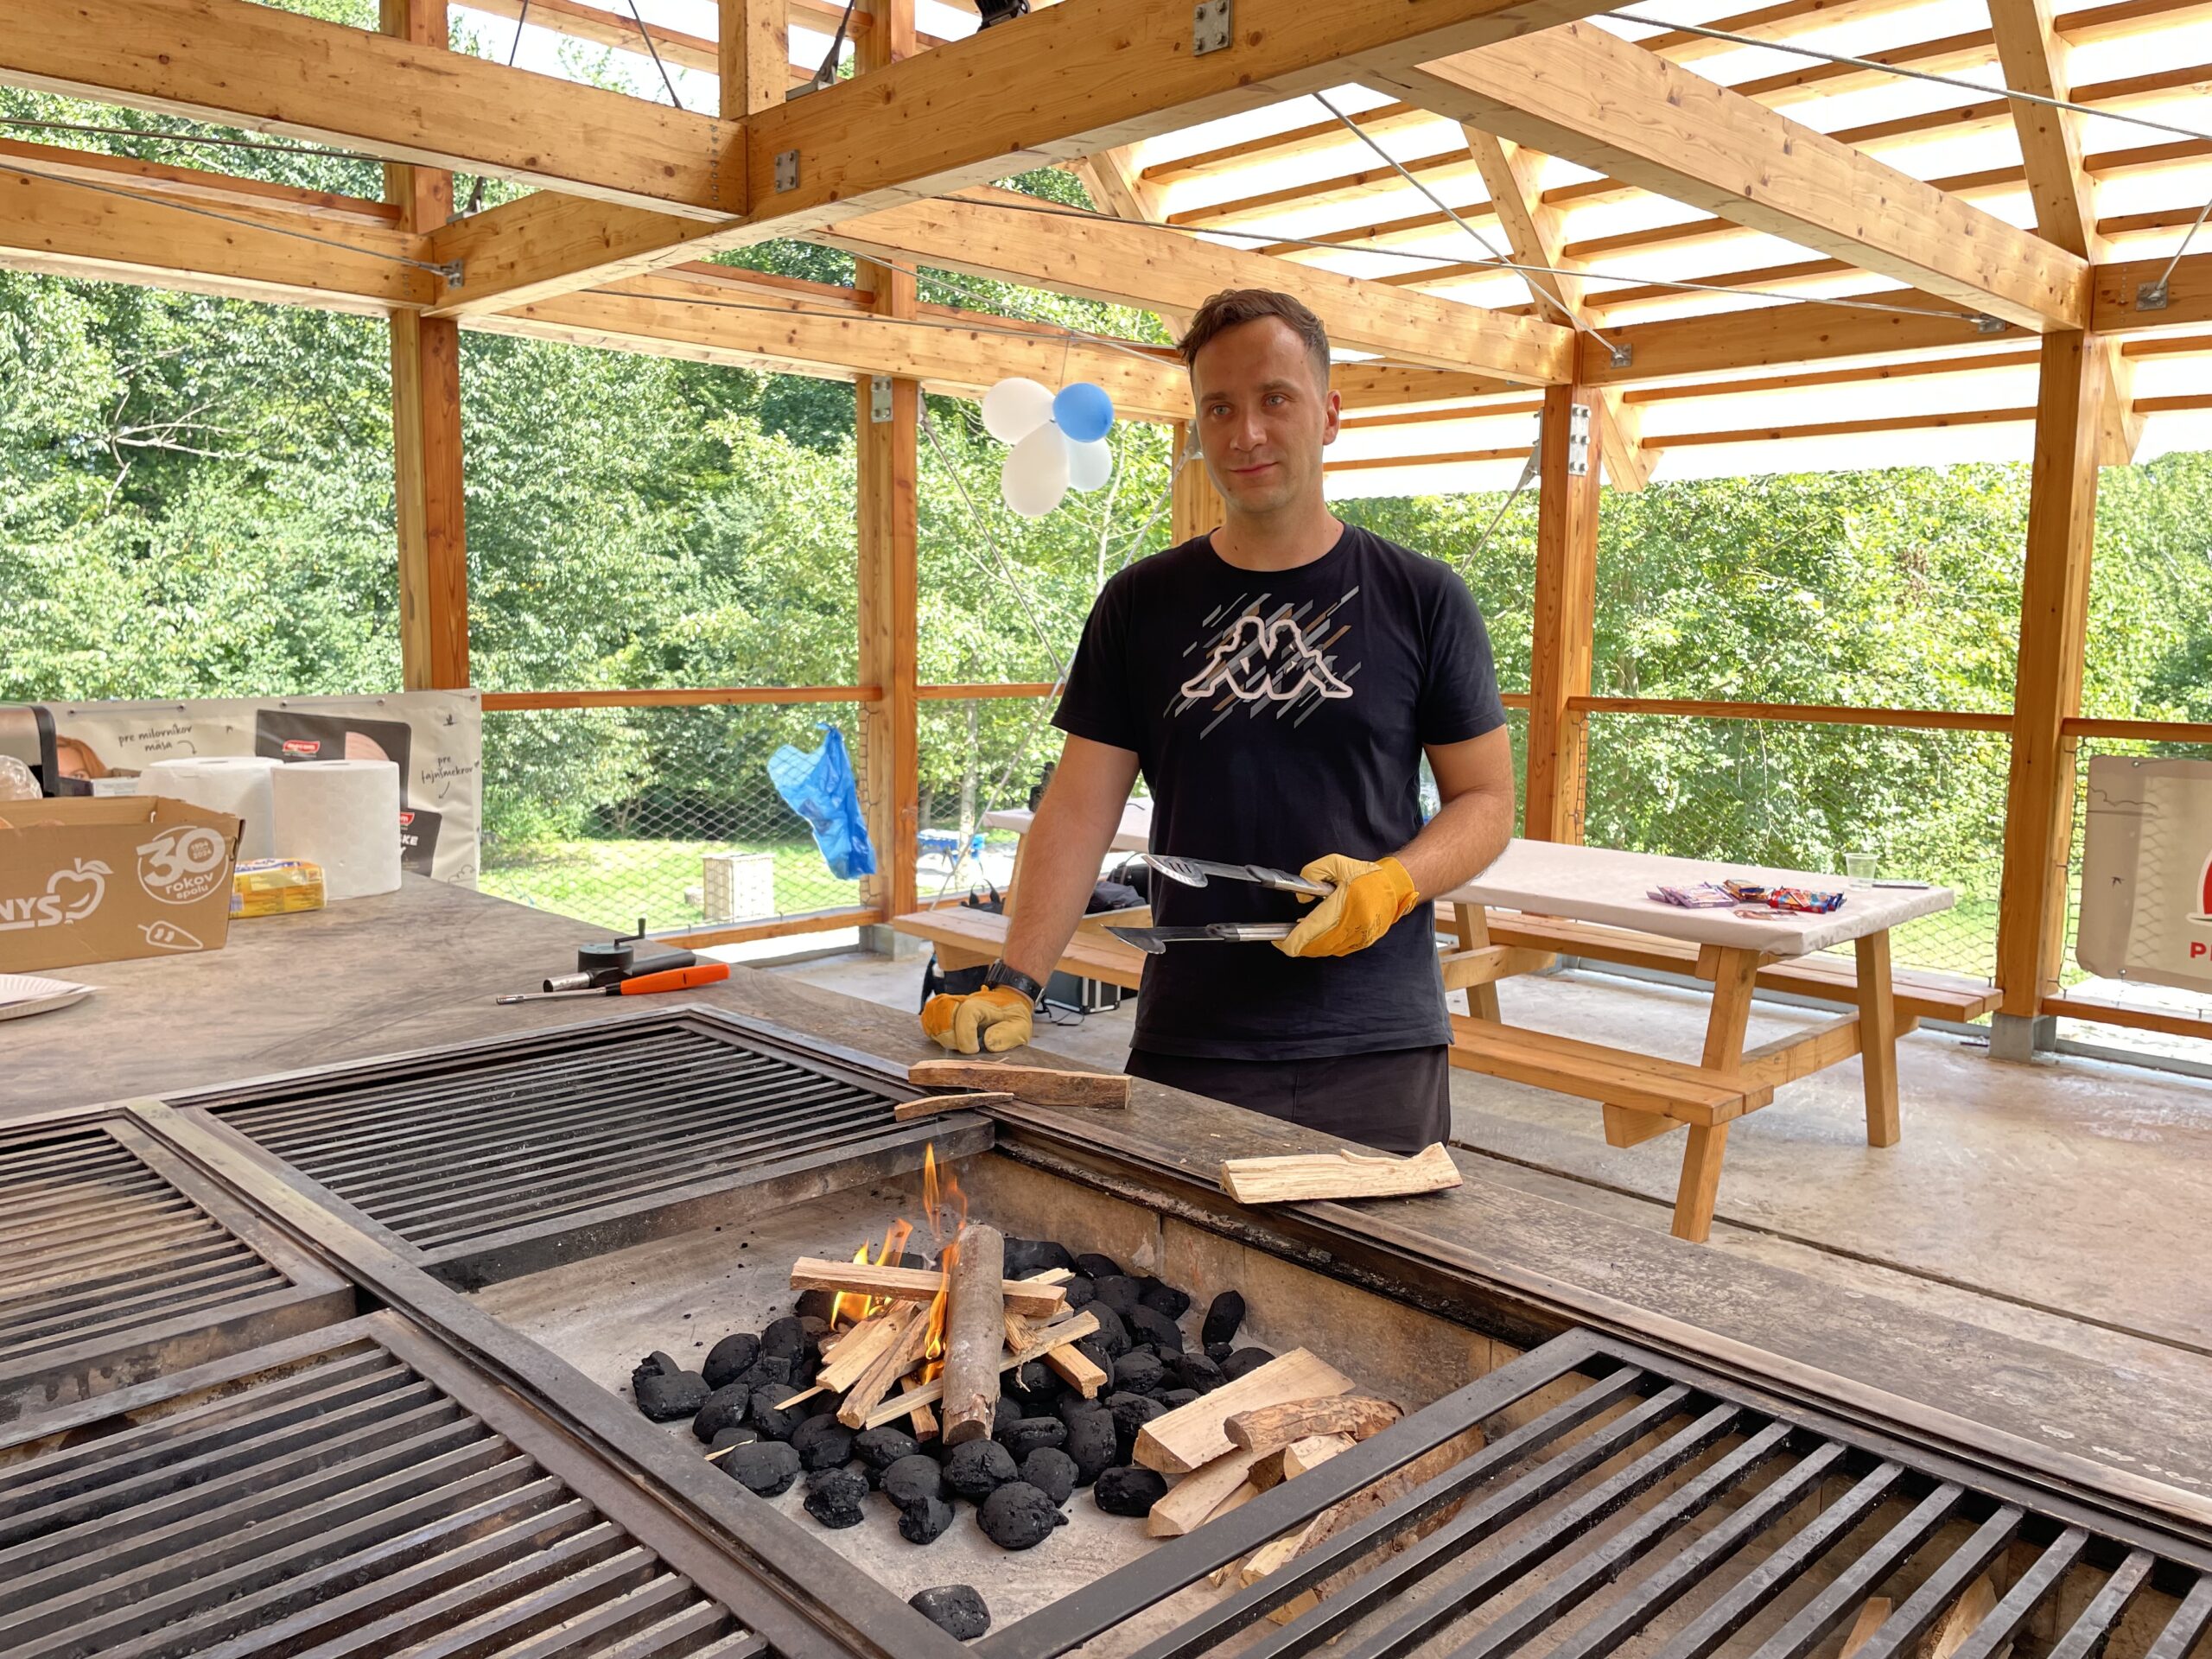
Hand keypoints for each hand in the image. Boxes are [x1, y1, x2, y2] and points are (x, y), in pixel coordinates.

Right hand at [920, 984, 1034, 1052]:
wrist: (1009, 999)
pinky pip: (929, 1012)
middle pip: (945, 1014)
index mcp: (985, 1006)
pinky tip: (941, 1037)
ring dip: (938, 1032)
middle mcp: (965, 1001)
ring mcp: (953, 1003)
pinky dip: (930, 1025)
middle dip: (950, 1038)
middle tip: (964, 1049)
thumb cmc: (1013, 1015)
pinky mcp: (945, 1008)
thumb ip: (1007, 1035)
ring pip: (933, 1012)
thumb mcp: (1020, 1027)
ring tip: (953, 1044)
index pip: (966, 1014)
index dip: (966, 1036)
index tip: (974, 1050)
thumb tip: (987, 1042)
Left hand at [1276, 854, 1418, 958]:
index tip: (1277, 940)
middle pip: (1313, 949)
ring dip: (1309, 947)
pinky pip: (1336, 950)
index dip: (1288, 942)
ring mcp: (1357, 939)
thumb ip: (1311, 874)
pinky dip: (1323, 946)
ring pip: (1324, 951)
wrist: (1396, 886)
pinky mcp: (1363, 942)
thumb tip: (1300, 899)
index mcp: (1341, 910)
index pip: (1307, 936)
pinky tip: (1318, 936)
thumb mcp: (1334, 863)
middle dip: (1295, 946)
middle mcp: (1349, 929)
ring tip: (1298, 935)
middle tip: (1283, 938)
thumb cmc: (1365, 875)